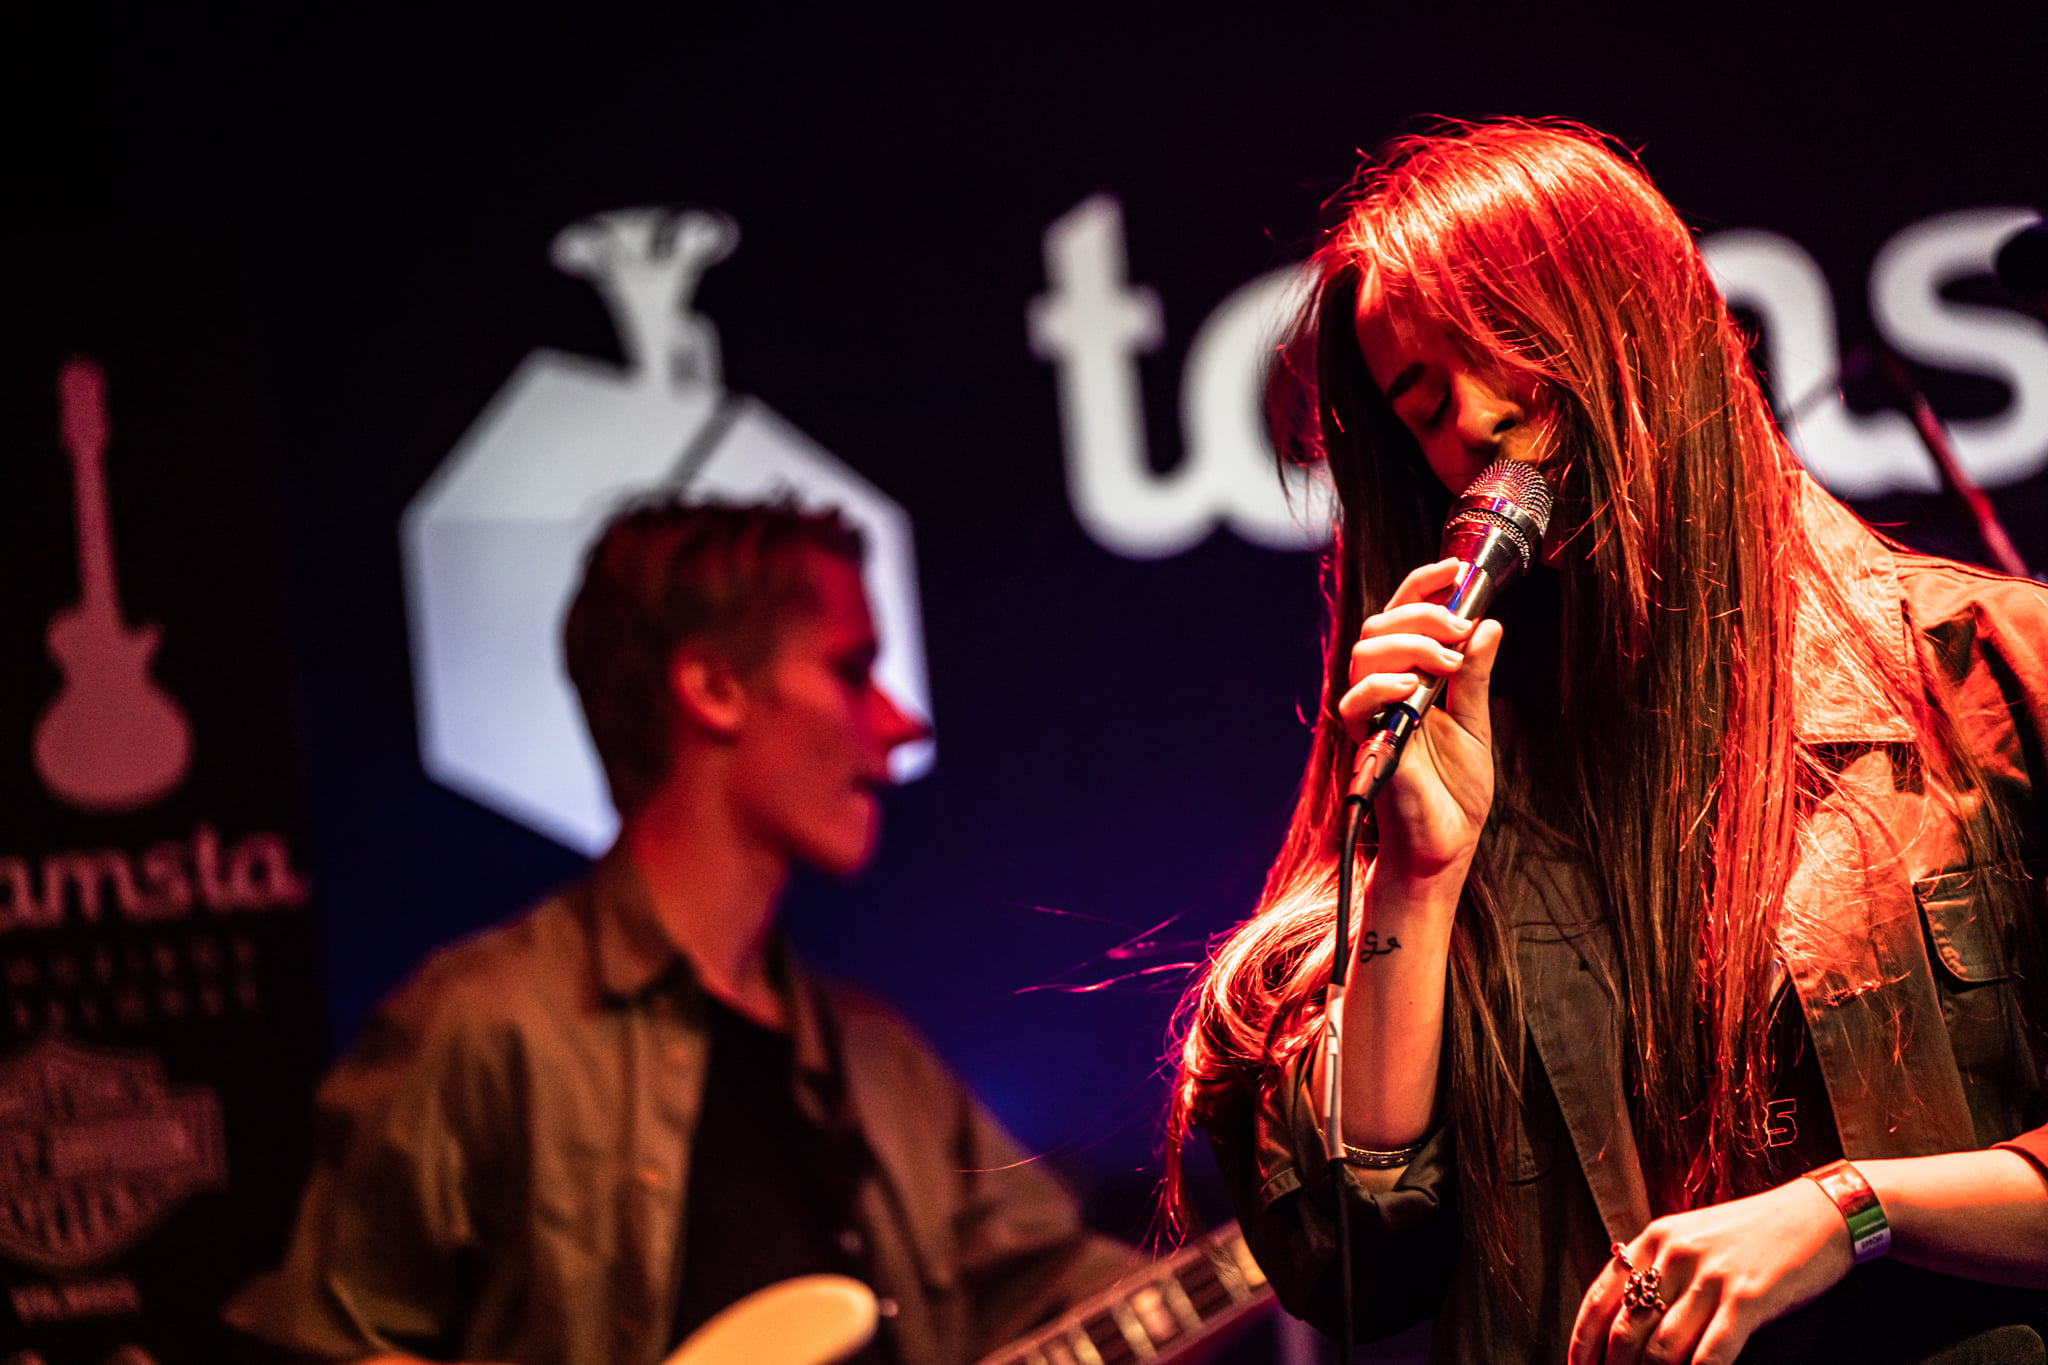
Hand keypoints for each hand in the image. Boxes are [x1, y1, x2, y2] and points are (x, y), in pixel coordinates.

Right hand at [1338, 558, 1502, 883]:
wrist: (1445, 845)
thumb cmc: (1454, 791)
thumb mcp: (1478, 723)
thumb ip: (1477, 676)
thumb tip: (1489, 625)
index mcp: (1410, 678)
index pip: (1403, 617)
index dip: (1423, 586)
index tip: (1455, 569)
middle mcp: (1385, 691)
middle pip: (1380, 626)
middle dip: (1422, 614)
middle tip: (1460, 628)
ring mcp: (1373, 714)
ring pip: (1365, 654)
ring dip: (1408, 644)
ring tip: (1447, 660)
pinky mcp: (1366, 742)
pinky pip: (1355, 702)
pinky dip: (1382, 685)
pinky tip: (1413, 686)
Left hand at [1568, 1178, 1851, 1364]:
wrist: (1818, 1214)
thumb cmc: (1753, 1232)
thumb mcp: (1692, 1236)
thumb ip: (1658, 1268)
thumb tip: (1625, 1316)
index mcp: (1654, 1239)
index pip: (1601, 1297)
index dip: (1583, 1340)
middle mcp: (1675, 1255)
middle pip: (1625, 1328)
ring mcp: (1710, 1277)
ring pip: (1662, 1348)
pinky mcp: (1747, 1299)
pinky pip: (1711, 1354)